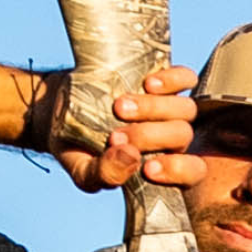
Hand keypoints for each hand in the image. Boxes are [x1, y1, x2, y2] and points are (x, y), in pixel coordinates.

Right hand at [51, 65, 206, 193]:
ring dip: (153, 109)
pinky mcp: (165, 80)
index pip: (190, 173)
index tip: (147, 170)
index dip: (177, 170)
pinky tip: (148, 83)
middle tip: (114, 136)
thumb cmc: (78, 147)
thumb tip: (131, 158)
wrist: (61, 110)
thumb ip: (105, 174)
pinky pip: (185, 78)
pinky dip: (171, 81)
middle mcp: (170, 139)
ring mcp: (169, 108)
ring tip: (119, 107)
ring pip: (184, 109)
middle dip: (149, 137)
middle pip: (182, 136)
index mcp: (160, 166)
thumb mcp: (83, 170)